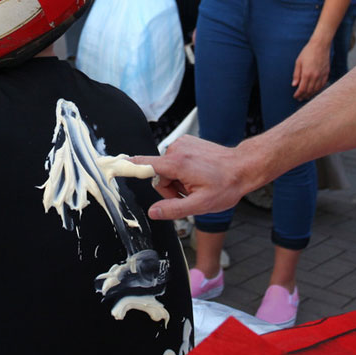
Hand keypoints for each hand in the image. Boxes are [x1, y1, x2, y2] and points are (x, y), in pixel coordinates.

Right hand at [131, 136, 247, 219]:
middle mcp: (176, 149)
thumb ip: (174, 209)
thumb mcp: (201, 205)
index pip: (144, 164)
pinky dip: (183, 170)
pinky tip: (199, 174)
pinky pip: (175, 160)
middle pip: (158, 175)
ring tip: (198, 184)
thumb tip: (153, 212)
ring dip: (178, 180)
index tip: (112, 164)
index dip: (128, 167)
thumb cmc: (226, 186)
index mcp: (177, 163)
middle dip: (171, 188)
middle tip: (190, 194)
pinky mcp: (187, 142)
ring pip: (167, 169)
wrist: (243, 167)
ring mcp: (182, 144)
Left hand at [292, 36, 329, 100]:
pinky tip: (315, 91)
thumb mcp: (298, 62)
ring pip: (316, 89)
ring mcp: (322, 76)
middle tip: (300, 98)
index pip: (302, 89)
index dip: (298, 94)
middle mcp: (315, 76)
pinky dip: (318, 89)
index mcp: (307, 74)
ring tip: (306, 96)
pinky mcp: (326, 74)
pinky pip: (322, 85)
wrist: (320, 46)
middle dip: (304, 96)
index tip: (295, 96)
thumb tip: (294, 84)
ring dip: (311, 94)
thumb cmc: (308, 52)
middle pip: (309, 91)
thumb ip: (296, 74)